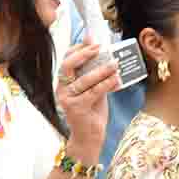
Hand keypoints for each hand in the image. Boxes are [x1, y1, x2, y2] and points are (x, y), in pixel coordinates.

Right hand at [55, 42, 119, 159]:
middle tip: (100, 47)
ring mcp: (67, 99)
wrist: (89, 137)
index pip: (66, 60)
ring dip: (101, 70)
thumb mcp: (93, 91)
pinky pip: (94, 92)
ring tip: (115, 64)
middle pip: (68, 65)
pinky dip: (106, 84)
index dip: (78, 48)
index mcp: (63, 83)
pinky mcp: (77, 108)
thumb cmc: (92, 112)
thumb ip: (95, 77)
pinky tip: (116, 79)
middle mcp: (62, 90)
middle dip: (84, 53)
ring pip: (83, 79)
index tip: (92, 40)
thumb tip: (106, 57)